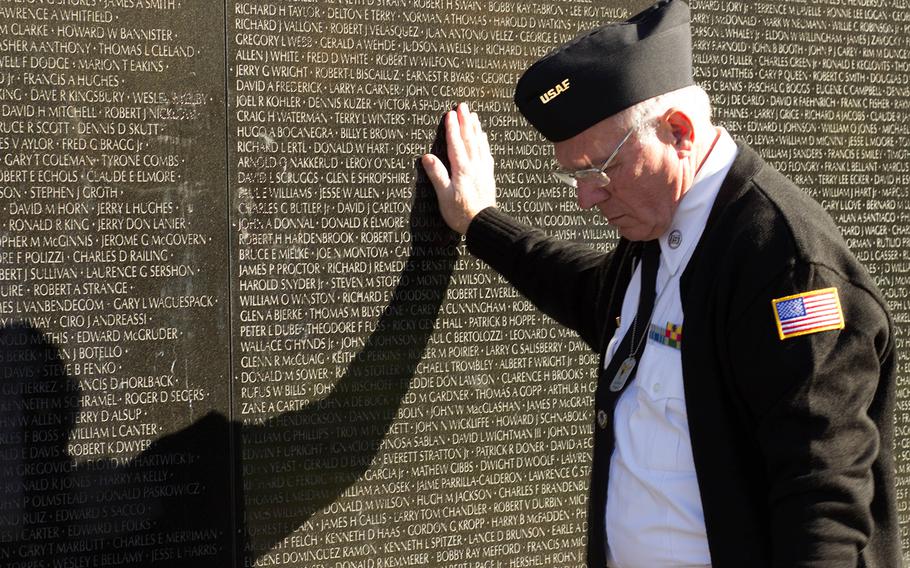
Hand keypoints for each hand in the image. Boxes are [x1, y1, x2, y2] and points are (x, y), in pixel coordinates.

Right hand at [421, 103, 496, 233]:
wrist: (484, 225)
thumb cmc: (461, 214)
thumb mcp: (444, 196)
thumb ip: (437, 175)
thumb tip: (427, 157)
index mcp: (462, 169)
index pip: (456, 144)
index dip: (452, 128)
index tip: (450, 113)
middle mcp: (474, 166)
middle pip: (469, 139)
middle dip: (465, 122)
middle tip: (463, 106)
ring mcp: (483, 171)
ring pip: (480, 144)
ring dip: (476, 129)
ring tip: (474, 116)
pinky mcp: (488, 177)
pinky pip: (487, 154)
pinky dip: (485, 144)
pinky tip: (484, 138)